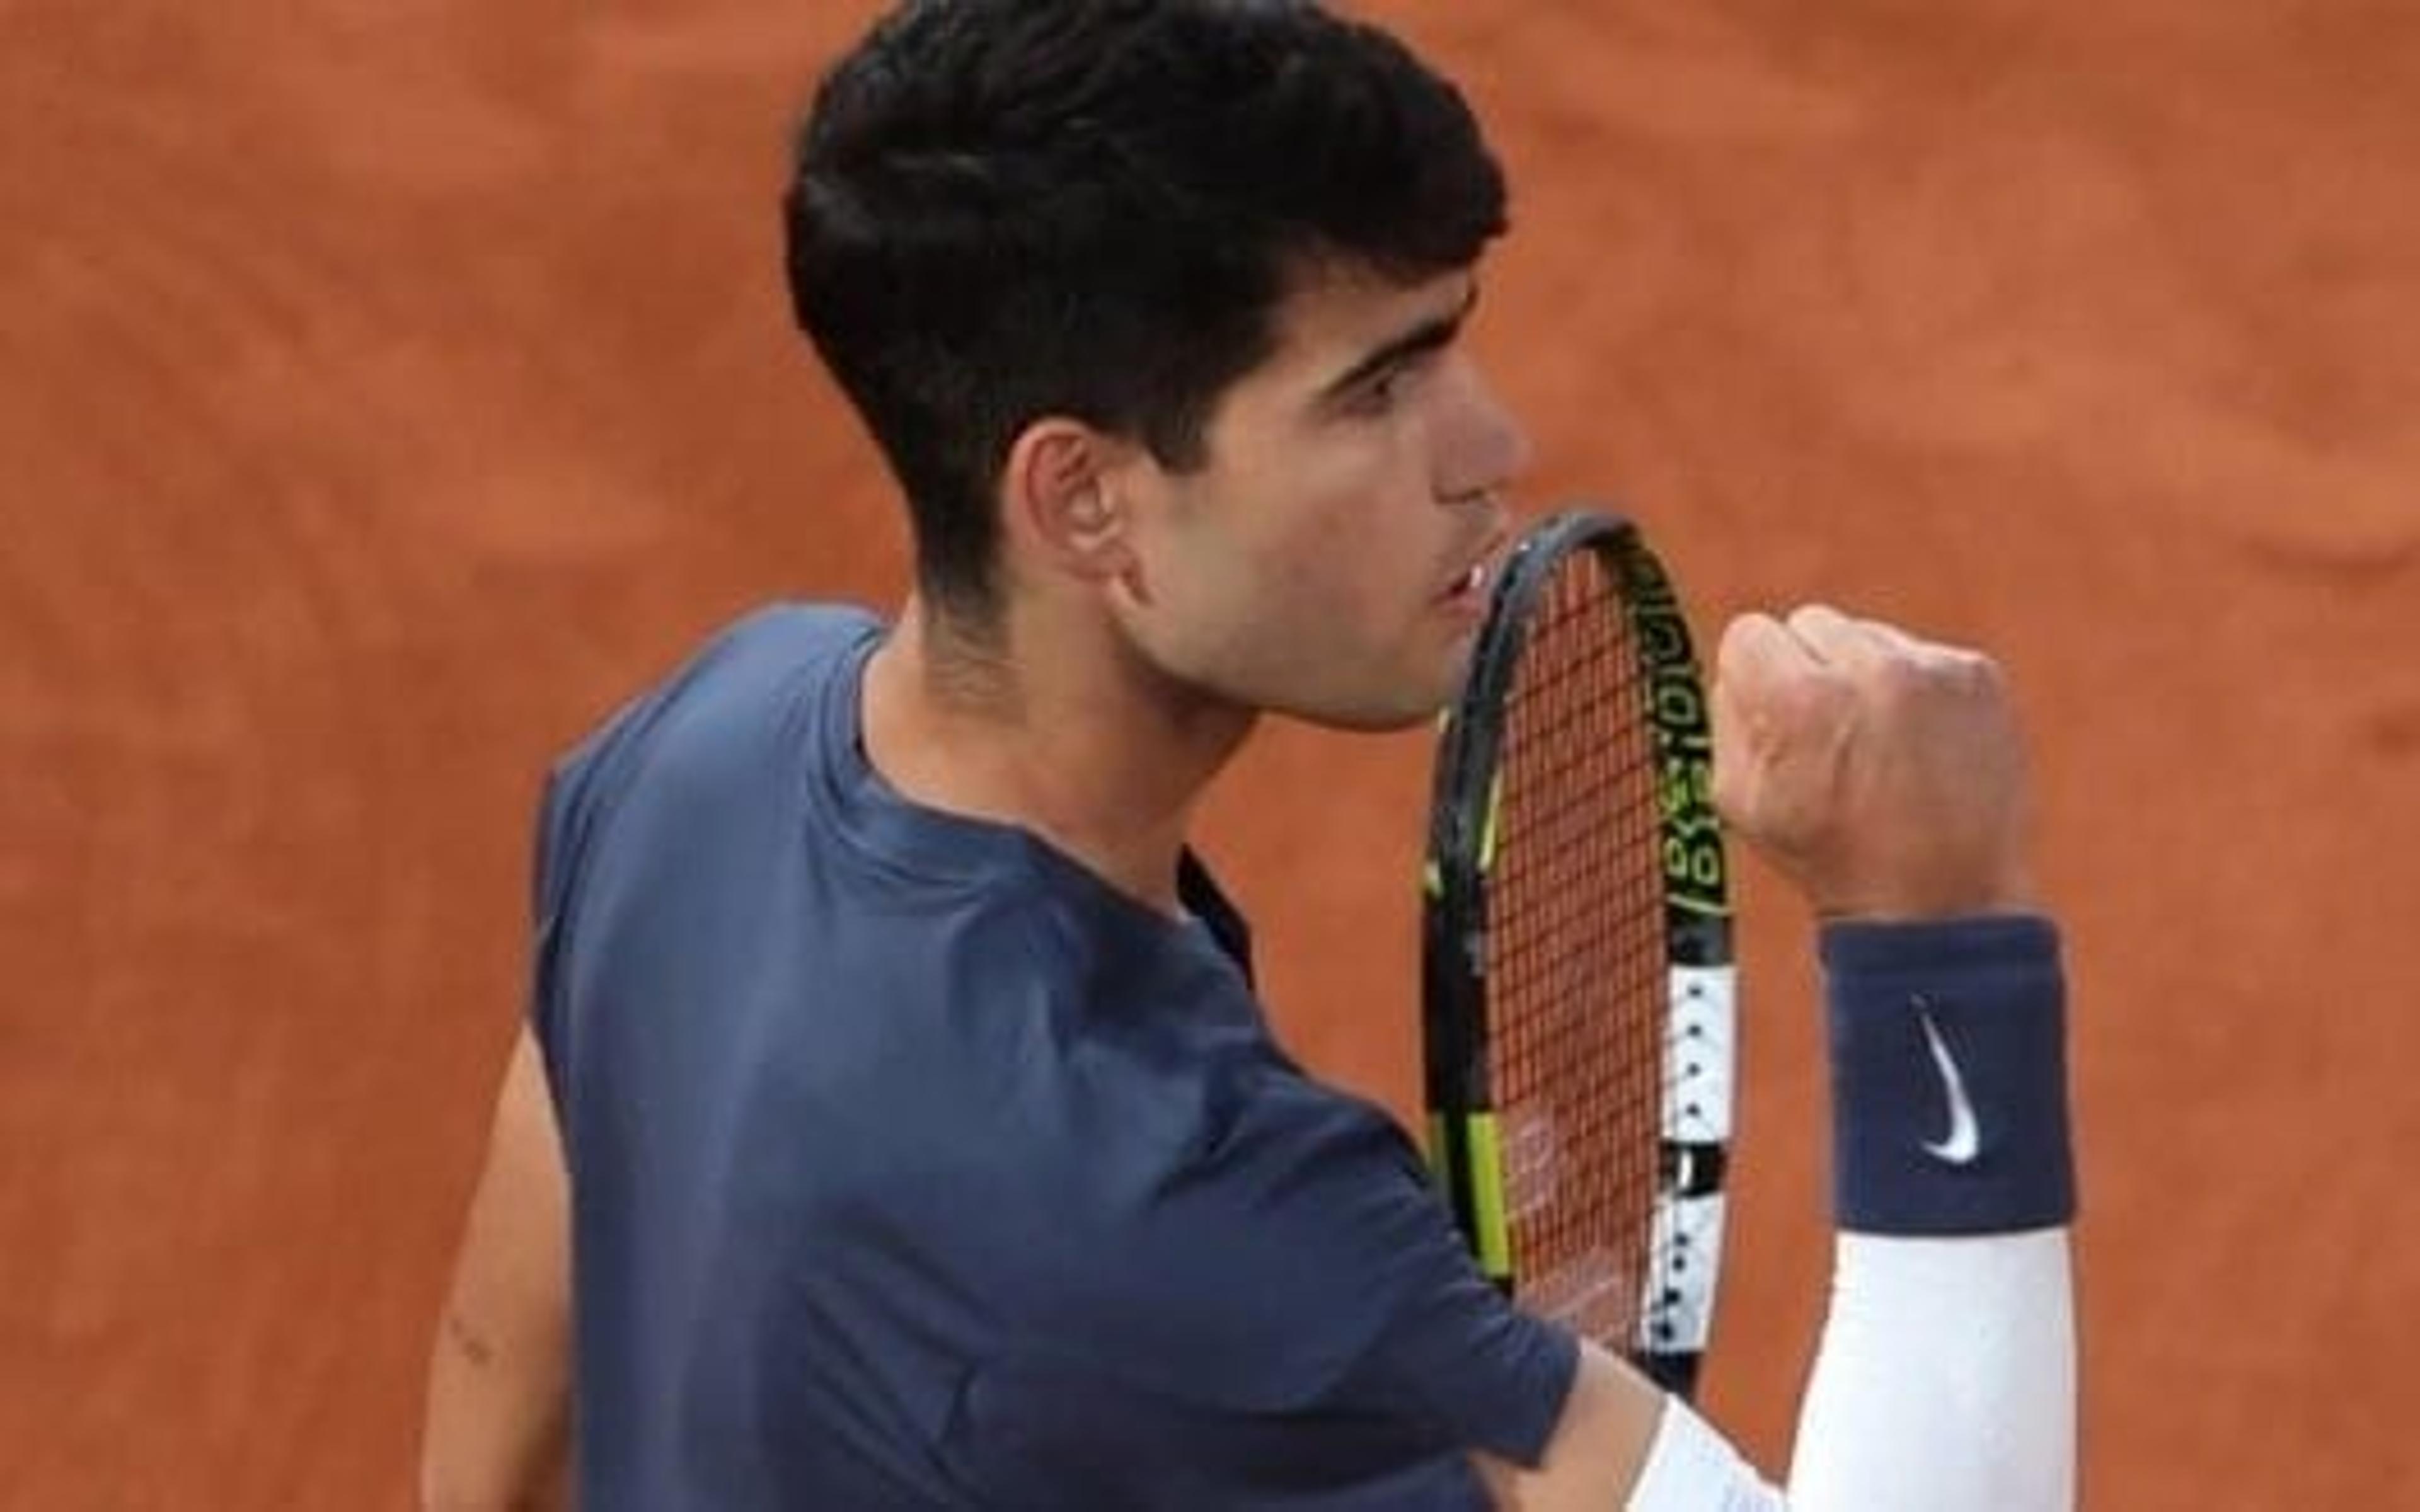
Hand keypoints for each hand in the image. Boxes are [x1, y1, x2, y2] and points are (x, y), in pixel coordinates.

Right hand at [1709, 606, 2035, 920]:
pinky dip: (1915, 692)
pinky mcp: (1977, 677)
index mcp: (1799, 698)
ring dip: (1863, 677)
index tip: (1773, 715)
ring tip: (1877, 747)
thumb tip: (1740, 666)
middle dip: (1809, 670)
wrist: (1941, 898)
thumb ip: (1726, 714)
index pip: (1749, 634)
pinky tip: (1918, 746)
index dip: (1753, 678)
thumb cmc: (1828, 855)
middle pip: (1810, 624)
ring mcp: (1931, 670)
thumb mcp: (1737, 798)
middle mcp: (1868, 669)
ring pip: (1868, 637)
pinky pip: (1922, 657)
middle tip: (1825, 733)